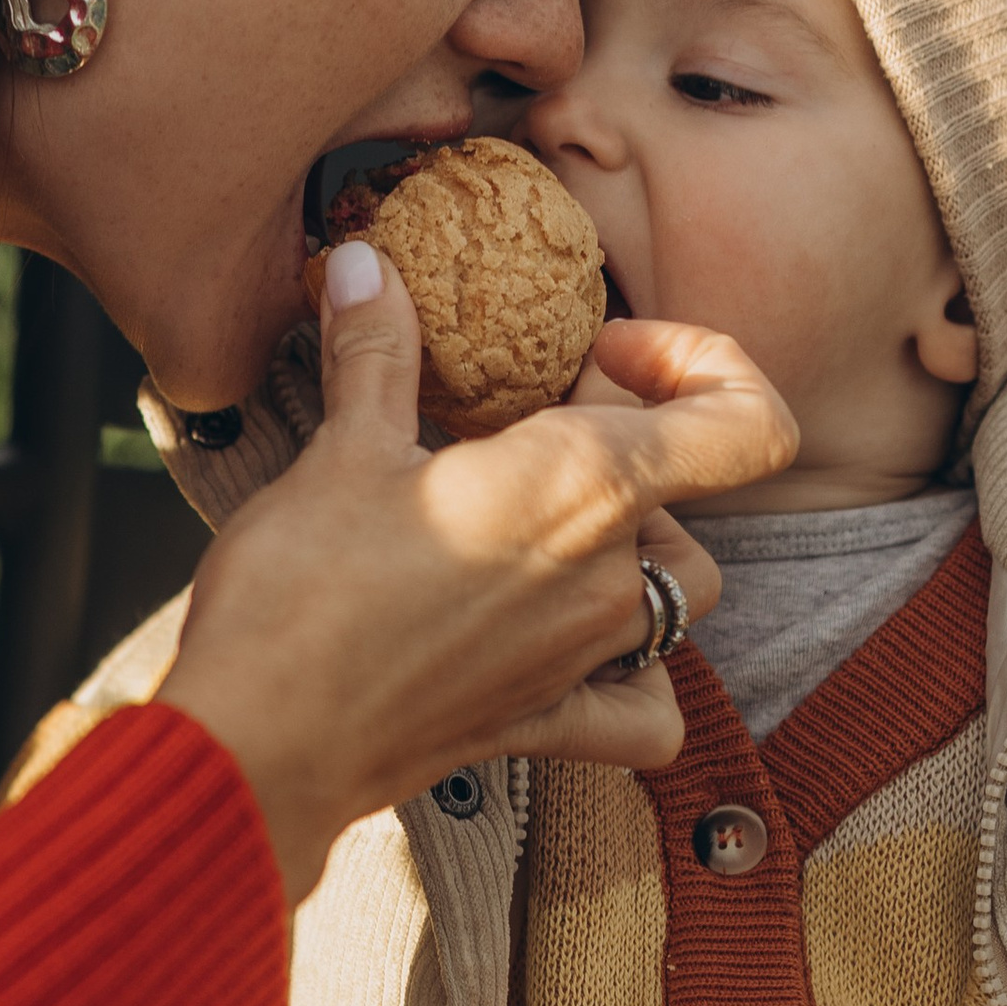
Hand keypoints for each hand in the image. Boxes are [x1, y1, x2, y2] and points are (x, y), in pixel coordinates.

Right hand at [158, 247, 793, 902]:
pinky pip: (645, 712)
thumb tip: (363, 263)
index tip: (610, 354)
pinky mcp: (547, 726)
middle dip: (630, 448)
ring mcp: (586, 660)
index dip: (708, 369)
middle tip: (528, 428)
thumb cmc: (300, 592)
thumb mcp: (340, 449)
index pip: (747, 428)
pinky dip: (641, 681)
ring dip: (636, 548)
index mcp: (581, 485)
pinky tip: (587, 651)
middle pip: (690, 498)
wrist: (259, 742)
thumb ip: (375, 350)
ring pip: (677, 594)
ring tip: (545, 523)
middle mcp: (607, 576)